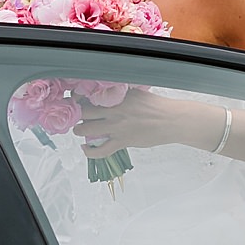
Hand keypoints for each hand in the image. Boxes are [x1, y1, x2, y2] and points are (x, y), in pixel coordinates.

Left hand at [74, 90, 221, 154]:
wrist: (171, 120)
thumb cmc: (156, 106)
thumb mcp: (136, 92)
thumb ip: (120, 93)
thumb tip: (105, 92)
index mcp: (117, 96)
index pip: (89, 95)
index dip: (77, 98)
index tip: (74, 100)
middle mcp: (113, 110)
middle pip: (83, 112)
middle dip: (75, 115)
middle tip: (74, 116)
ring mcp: (116, 127)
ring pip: (86, 130)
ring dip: (79, 131)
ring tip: (79, 130)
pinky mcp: (121, 142)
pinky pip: (100, 150)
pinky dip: (89, 151)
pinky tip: (85, 148)